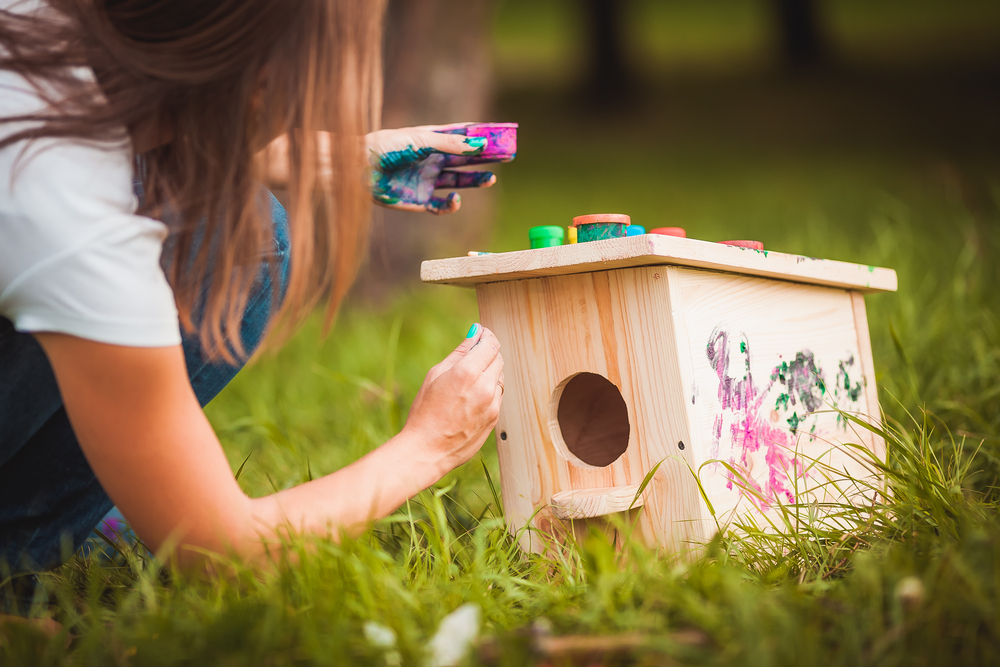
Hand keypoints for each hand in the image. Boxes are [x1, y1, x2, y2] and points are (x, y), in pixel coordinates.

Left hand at [367, 123, 502, 214]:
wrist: (356, 169)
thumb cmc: (384, 148)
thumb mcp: (420, 141)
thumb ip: (449, 144)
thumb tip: (479, 145)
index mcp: (432, 140)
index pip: (463, 137)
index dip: (482, 137)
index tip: (503, 136)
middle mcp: (432, 160)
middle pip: (465, 160)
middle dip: (485, 159)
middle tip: (507, 157)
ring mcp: (427, 181)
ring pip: (458, 181)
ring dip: (475, 181)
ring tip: (491, 179)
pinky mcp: (420, 201)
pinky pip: (442, 206)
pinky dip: (452, 205)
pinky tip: (455, 199)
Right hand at [403, 324, 504, 475]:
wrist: (428, 449)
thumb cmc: (425, 411)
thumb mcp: (436, 375)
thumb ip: (460, 352)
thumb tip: (475, 333)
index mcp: (467, 373)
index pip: (490, 344)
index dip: (487, 336)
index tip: (481, 335)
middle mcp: (485, 387)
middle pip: (498, 359)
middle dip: (488, 353)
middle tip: (472, 356)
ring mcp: (493, 404)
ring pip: (500, 377)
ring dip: (489, 373)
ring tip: (467, 381)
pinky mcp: (495, 418)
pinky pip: (498, 395)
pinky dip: (489, 390)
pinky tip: (470, 398)